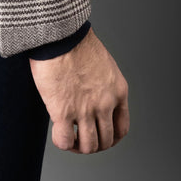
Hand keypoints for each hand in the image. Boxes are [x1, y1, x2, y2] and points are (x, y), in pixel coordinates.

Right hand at [29, 28, 129, 153]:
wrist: (61, 34)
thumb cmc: (76, 41)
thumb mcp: (103, 64)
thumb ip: (102, 84)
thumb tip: (91, 96)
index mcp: (118, 91)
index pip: (122, 128)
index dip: (111, 138)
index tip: (100, 136)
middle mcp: (106, 104)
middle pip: (106, 141)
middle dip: (93, 144)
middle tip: (81, 138)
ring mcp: (86, 110)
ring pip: (88, 146)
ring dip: (78, 146)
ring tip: (70, 138)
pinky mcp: (64, 112)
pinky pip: (65, 142)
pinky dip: (62, 142)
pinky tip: (57, 132)